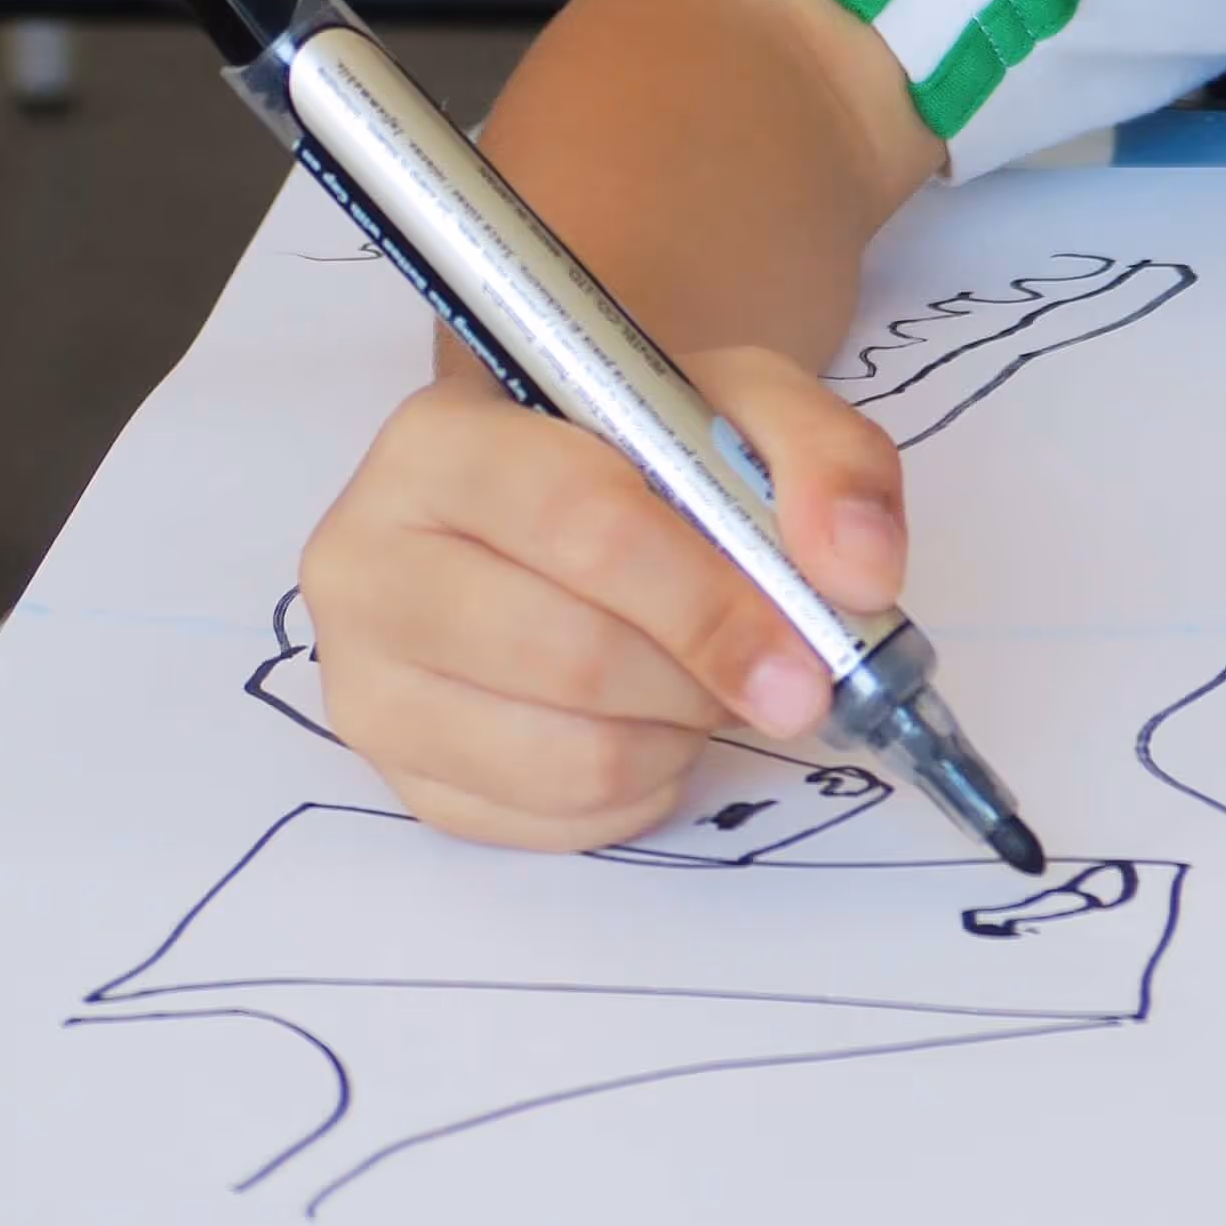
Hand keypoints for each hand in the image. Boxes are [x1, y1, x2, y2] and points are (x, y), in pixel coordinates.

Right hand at [298, 343, 905, 851]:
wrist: (573, 476)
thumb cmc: (646, 441)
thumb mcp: (749, 403)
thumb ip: (827, 460)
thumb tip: (860, 570)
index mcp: (441, 439)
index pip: (580, 525)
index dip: (706, 601)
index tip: (806, 659)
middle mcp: (366, 559)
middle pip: (568, 652)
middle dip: (703, 678)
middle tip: (780, 679)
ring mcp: (364, 680)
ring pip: (559, 752)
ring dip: (674, 736)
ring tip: (707, 685)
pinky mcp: (392, 774)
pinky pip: (540, 822)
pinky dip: (633, 790)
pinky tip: (657, 726)